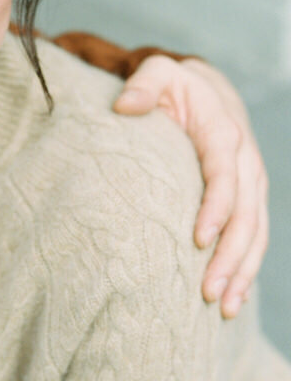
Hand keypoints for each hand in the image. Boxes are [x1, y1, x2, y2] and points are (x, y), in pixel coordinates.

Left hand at [114, 56, 267, 318]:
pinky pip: (255, 237)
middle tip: (209, 292)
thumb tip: (125, 105)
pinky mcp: (250, 199)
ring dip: (243, 271)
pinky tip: (234, 300)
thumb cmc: (173, 86)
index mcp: (223, 132)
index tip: (199, 240)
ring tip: (224, 308)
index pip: (224, 173)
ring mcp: (252, 182)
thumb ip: (142, 84)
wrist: (207, 90)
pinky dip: (248, 269)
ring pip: (256, 232)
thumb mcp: (156, 72)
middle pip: (246, 213)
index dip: (216, 207)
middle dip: (230, 256)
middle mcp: (245, 160)